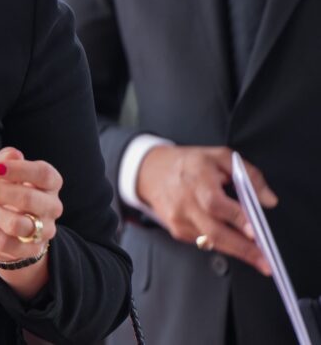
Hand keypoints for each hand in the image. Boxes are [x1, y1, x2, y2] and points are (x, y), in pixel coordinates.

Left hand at [0, 147, 62, 298]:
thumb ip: (4, 158)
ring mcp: (44, 230)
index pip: (44, 174)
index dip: (20, 169)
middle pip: (29, 199)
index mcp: (50, 183)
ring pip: (17, 224)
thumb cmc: (3, 191)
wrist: (2, 225)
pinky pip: (7, 242)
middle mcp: (52, 207)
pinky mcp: (30, 249)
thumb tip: (12, 154)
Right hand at [136, 145, 275, 275]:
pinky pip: (204, 242)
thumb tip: (268, 200)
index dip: (236, 218)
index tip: (255, 232)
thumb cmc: (189, 164)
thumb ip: (249, 175)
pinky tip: (234, 245)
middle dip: (243, 249)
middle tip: (265, 261)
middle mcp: (186, 203)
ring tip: (259, 260)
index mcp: (198, 180)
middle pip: (215, 231)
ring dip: (236, 252)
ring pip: (212, 242)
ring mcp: (180, 219)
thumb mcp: (220, 156)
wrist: (151, 172)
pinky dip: (222, 245)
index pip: (216, 203)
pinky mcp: (178, 230)